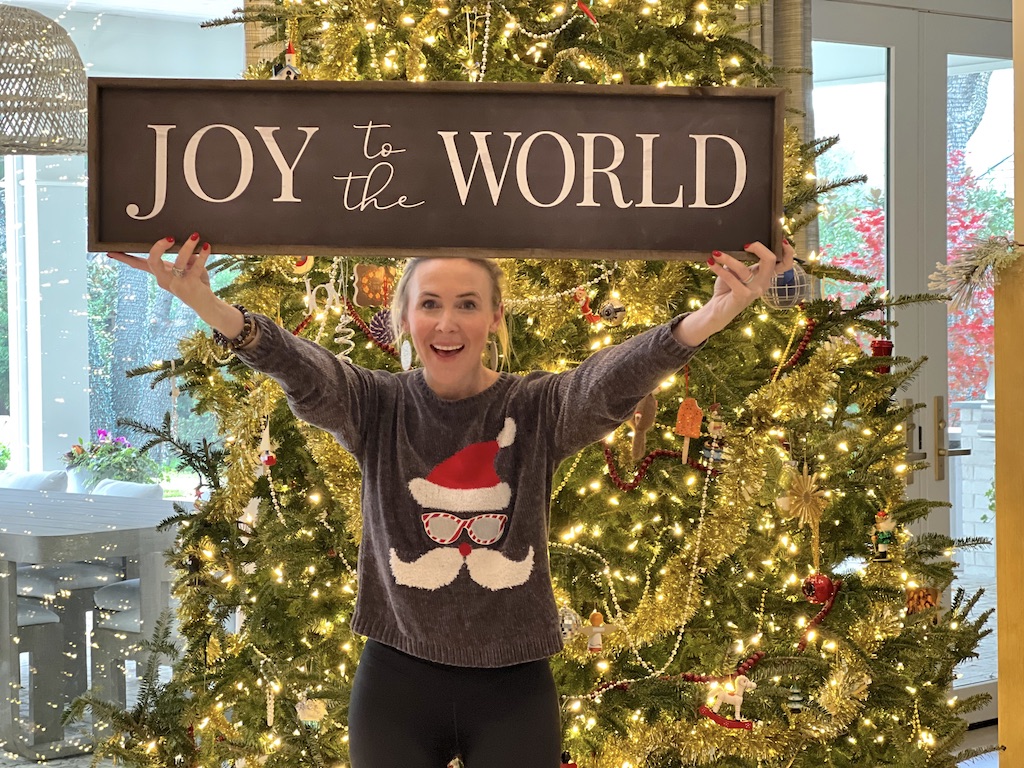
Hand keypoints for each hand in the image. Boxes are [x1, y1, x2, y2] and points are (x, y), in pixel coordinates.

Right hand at [106, 234, 244, 337]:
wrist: (206, 304)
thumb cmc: (195, 283)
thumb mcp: (188, 268)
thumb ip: (186, 257)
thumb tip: (188, 246)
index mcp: (160, 275)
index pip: (139, 265)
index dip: (124, 258)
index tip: (110, 252)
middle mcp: (165, 280)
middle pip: (153, 262)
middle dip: (158, 248)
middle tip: (169, 237)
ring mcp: (177, 283)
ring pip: (179, 261)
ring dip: (188, 246)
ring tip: (195, 236)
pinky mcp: (191, 284)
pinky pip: (196, 265)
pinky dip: (203, 254)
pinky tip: (207, 246)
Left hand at [674, 239, 796, 346]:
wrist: (717, 310)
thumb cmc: (727, 288)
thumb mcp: (735, 271)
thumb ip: (740, 259)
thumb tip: (735, 244)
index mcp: (765, 276)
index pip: (785, 264)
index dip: (787, 252)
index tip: (781, 240)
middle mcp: (763, 283)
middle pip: (771, 260)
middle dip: (759, 248)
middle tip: (745, 244)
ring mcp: (754, 291)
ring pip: (744, 269)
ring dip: (727, 258)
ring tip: (716, 253)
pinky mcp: (742, 296)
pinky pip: (731, 278)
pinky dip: (719, 269)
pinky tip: (711, 263)